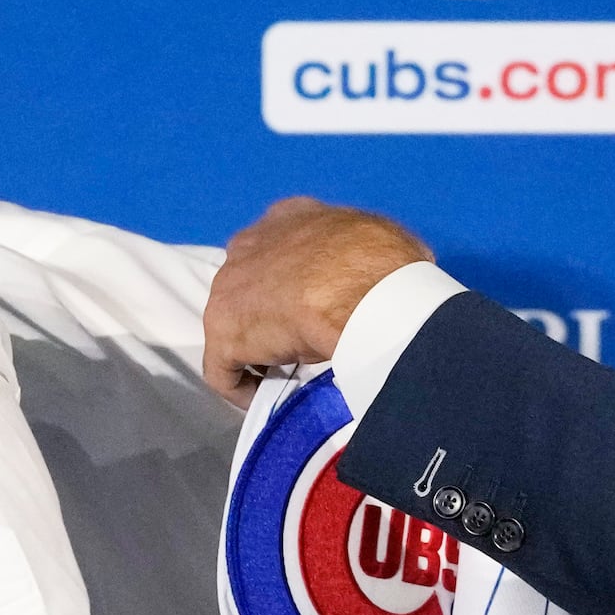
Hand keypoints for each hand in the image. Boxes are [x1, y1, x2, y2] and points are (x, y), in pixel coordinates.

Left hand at [204, 197, 431, 403]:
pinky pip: (223, 368)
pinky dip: (241, 386)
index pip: (281, 250)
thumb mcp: (383, 248)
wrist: (359, 288)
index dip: (296, 281)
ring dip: (259, 349)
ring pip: (237, 325)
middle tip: (302, 343)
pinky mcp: (223, 331)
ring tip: (287, 374)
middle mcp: (250, 243)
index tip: (315, 307)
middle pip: (251, 286)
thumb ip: (369, 262)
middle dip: (272, 313)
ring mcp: (230, 286)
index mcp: (291, 216)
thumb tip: (391, 283)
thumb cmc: (381, 263)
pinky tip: (264, 398)